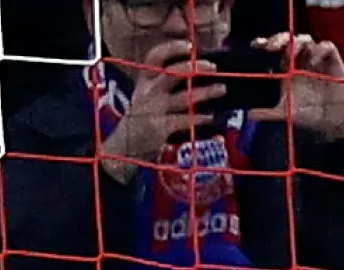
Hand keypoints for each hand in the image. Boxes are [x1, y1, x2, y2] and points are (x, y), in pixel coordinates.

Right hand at [98, 45, 218, 176]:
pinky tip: (210, 117)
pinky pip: (185, 119)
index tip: (189, 46)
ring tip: (221, 89)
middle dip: (195, 67)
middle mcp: (148, 92)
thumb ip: (165, 87)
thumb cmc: (142, 121)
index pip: (155, 57)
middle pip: (173, 73)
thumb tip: (195, 75)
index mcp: (144, 81)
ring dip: (206, 92)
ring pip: (184, 96)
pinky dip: (200, 118)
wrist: (123, 148)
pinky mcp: (159, 127)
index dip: (172, 49)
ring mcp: (153, 109)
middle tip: (212, 67)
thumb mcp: (146, 98)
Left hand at [256, 33, 343, 145]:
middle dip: (279, 39)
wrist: (333, 123)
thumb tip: (250, 115)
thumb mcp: (287, 113)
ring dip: (297, 42)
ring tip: (292, 52)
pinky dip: (319, 50)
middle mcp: (300, 60)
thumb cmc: (310, 114)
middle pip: (288, 40)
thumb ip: (270, 113)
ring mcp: (316, 59)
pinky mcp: (332, 61)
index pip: (275, 48)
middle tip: (272, 47)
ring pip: (304, 39)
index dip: (265, 43)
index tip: (257, 45)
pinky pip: (326, 46)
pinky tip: (313, 61)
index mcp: (287, 67)